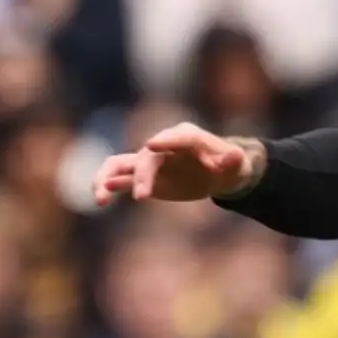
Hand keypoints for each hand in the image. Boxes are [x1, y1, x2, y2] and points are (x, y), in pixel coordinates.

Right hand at [91, 123, 262, 206]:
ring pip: (122, 163)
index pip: (178, 137)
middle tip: (143, 196)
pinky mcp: (143, 177)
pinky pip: (120, 178)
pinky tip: (101, 200)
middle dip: (143, 174)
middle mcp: (164, 145)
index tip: (153, 144)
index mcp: (189, 137)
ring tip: (101, 194)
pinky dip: (108, 186)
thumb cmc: (228, 166)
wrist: (217, 174)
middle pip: (148, 156)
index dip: (166, 141)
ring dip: (109, 176)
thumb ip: (233, 160)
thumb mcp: (235, 165)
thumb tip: (235, 155)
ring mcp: (150, 161)